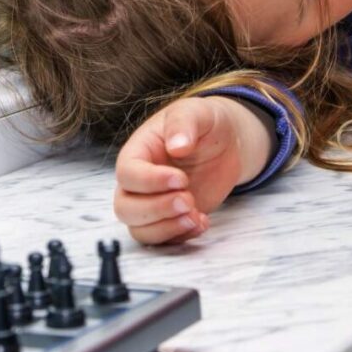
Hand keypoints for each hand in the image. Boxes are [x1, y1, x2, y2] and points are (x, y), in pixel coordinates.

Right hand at [112, 95, 269, 245]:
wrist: (225, 142)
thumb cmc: (203, 122)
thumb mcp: (196, 112)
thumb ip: (183, 124)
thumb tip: (176, 146)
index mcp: (138, 152)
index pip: (126, 174)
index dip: (149, 181)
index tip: (181, 179)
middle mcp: (139, 182)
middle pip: (125, 208)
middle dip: (156, 210)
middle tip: (188, 199)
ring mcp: (153, 203)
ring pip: (140, 229)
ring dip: (167, 228)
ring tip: (196, 215)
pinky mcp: (170, 219)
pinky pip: (163, 239)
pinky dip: (181, 237)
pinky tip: (202, 221)